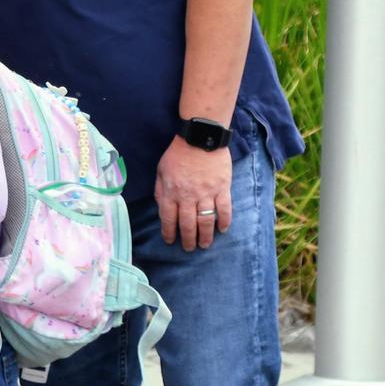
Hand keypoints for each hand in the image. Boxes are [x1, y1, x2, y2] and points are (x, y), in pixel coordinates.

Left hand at [155, 136, 232, 251]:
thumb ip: (160, 190)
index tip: (170, 241)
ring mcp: (206, 193)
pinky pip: (224, 209)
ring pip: (206, 221)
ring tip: (204, 245)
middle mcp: (188, 196)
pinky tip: (222, 230)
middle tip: (189, 248)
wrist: (200, 137)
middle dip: (188, 239)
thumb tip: (161, 207)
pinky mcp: (222, 189)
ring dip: (205, 236)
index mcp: (171, 191)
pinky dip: (224, 222)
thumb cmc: (178, 153)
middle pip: (187, 224)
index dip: (169, 232)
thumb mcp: (161, 170)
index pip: (168, 218)